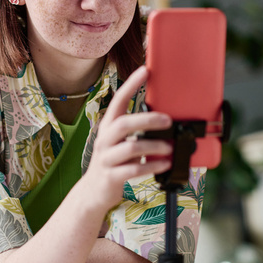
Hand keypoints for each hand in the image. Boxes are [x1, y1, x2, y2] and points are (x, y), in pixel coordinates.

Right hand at [83, 65, 172, 209]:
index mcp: (108, 127)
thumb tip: (163, 119)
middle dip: (147, 120)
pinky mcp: (111, 177)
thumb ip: (135, 131)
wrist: (93, 192)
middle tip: (168, 120)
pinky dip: (152, 165)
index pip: (118, 100)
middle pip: (124, 123)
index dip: (131, 85)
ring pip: (131, 148)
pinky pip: (133, 169)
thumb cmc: (113, 162)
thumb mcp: (119, 142)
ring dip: (154, 146)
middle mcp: (105, 140)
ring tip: (169, 147)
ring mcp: (106, 158)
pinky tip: (165, 163)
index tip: (144, 70)